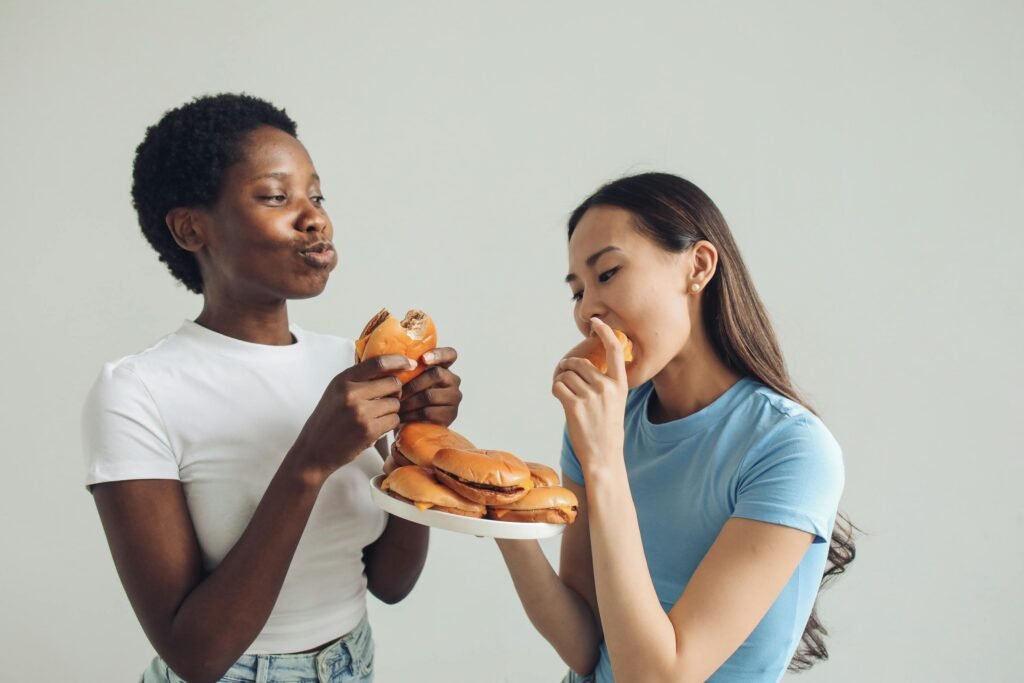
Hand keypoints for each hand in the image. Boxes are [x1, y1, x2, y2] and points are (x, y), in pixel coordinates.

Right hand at [291, 354, 414, 480]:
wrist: (313, 451)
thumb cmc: (327, 421)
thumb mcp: (336, 393)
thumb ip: (358, 380)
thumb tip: (389, 369)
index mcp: (343, 380)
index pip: (378, 363)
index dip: (398, 361)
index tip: (410, 363)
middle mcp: (351, 393)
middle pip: (393, 383)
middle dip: (395, 392)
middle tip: (386, 400)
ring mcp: (361, 412)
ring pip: (395, 403)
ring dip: (391, 411)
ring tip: (375, 418)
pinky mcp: (369, 430)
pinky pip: (394, 420)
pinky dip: (389, 425)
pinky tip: (376, 428)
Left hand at [398, 347, 462, 425]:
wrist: (413, 424)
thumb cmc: (409, 397)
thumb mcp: (409, 380)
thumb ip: (408, 369)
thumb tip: (394, 361)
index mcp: (444, 367)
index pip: (450, 354)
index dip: (439, 354)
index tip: (423, 359)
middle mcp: (453, 381)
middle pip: (437, 374)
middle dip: (413, 383)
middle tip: (397, 392)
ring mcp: (454, 398)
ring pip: (430, 395)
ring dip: (409, 401)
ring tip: (396, 405)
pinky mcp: (450, 415)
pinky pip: (428, 412)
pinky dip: (411, 414)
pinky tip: (402, 417)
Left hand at [552, 318, 626, 472]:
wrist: (604, 456)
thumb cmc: (607, 429)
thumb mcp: (615, 402)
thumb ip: (604, 383)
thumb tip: (580, 365)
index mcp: (620, 384)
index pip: (615, 350)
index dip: (605, 332)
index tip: (596, 321)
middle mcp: (607, 387)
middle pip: (579, 363)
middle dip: (568, 368)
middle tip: (565, 379)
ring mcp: (591, 396)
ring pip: (566, 374)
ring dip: (561, 381)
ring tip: (566, 394)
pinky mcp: (575, 405)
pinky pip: (558, 386)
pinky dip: (556, 390)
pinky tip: (562, 401)